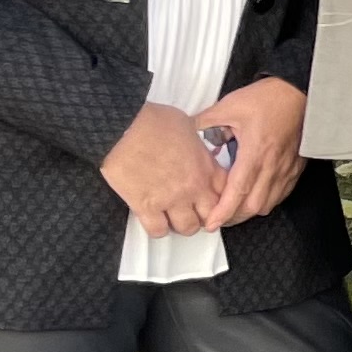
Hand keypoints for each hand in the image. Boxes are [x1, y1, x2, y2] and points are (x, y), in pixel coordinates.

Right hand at [100, 101, 226, 238]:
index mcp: (206, 167)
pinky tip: (155, 221)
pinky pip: (158, 230)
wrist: (124, 127)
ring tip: (175, 218)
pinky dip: (158, 229)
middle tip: (195, 212)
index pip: (227, 193)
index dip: (221, 199)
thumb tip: (193, 143)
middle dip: (205, 216)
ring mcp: (171, 199)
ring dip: (183, 225)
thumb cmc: (153, 120)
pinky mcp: (146, 207)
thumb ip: (196, 142)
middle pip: (212, 216)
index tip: (212, 198)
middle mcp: (194, 187)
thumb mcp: (187, 125)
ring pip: (188, 228)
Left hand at [196, 77, 308, 227]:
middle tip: (218, 219)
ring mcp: (286, 168)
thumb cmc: (269, 98)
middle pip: (252, 206)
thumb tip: (188, 131)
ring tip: (234, 210)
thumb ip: (205, 121)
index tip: (211, 223)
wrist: (298, 92)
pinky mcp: (295, 167)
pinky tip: (257, 196)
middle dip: (234, 217)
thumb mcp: (229, 106)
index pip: (237, 192)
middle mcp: (272, 165)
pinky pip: (281, 194)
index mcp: (255, 152)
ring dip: (249, 211)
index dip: (222, 212)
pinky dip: (267, 201)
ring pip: (268, 203)